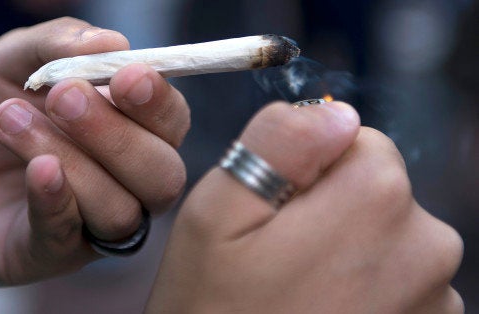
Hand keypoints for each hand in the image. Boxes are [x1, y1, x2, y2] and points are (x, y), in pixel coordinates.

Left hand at [0, 17, 188, 284]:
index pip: (171, 121)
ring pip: (119, 209)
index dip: (158, 102)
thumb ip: (58, 44)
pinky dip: (55, 199)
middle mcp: (123, 182)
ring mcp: (91, 223)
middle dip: (117, 134)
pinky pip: (69, 235)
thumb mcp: (10, 61)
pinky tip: (35, 169)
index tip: (125, 76)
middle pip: (161, 174)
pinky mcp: (51, 254)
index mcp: (128, 130)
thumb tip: (113, 42)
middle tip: (62, 98)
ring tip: (8, 119)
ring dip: (72, 160)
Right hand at [147, 101, 462, 312]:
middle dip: (330, 209)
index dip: (306, 169)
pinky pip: (396, 280)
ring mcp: (437, 298)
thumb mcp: (215, 214)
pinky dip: (363, 289)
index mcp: (377, 198)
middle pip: (375, 187)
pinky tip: (322, 313)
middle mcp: (429, 245)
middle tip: (277, 259)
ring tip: (297, 294)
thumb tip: (336, 113)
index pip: (355, 138)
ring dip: (346, 253)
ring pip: (385, 235)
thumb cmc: (212, 311)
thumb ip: (278, 144)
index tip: (273, 215)